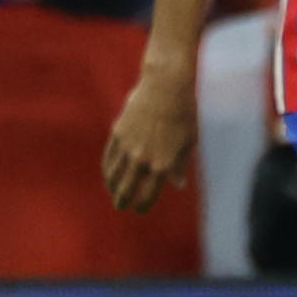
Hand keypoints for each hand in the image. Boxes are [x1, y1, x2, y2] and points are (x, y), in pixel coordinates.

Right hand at [102, 60, 195, 212]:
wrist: (167, 86)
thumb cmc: (184, 114)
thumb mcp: (189, 143)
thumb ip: (180, 166)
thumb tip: (177, 185)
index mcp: (162, 165)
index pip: (148, 195)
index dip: (142, 205)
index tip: (139, 209)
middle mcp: (142, 159)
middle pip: (126, 189)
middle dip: (122, 200)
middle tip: (121, 206)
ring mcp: (128, 146)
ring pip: (113, 174)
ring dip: (112, 186)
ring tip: (113, 191)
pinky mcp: (118, 132)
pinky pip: (109, 157)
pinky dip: (107, 168)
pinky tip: (109, 173)